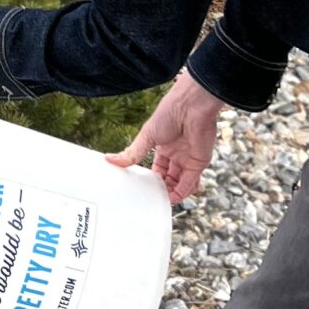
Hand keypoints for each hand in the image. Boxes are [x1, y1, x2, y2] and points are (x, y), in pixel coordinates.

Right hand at [107, 68, 223, 203]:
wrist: (190, 106)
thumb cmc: (169, 114)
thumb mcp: (146, 136)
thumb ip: (131, 153)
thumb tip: (109, 160)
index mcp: (164, 147)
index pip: (158, 169)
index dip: (152, 180)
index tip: (143, 189)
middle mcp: (177, 154)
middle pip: (170, 178)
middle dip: (162, 189)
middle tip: (152, 198)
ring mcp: (189, 159)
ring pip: (181, 183)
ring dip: (172, 193)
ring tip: (161, 201)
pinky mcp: (199, 163)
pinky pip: (191, 182)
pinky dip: (182, 192)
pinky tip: (172, 198)